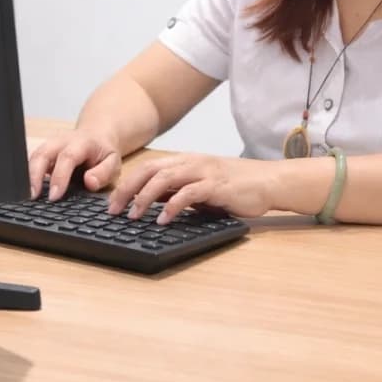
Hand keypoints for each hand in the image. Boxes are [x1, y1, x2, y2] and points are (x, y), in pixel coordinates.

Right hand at [27, 129, 121, 200]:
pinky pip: (32, 161)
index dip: (59, 177)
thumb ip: (104, 172)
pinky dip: (28, 175)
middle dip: (35, 175)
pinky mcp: (44, 151)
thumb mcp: (113, 162)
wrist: (96, 136)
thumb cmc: (104, 153)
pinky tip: (29, 190)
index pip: (67, 157)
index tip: (55, 196)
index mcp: (81, 143)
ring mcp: (50, 145)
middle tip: (33, 196)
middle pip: (43, 153)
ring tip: (28, 196)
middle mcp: (62, 141)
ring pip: (34, 156)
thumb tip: (89, 182)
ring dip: (28, 176)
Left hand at [107, 153, 275, 224]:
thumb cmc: (236, 188)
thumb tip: (153, 205)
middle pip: (150, 170)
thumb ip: (180, 192)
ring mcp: (204, 172)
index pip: (148, 168)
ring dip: (145, 197)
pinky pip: (189, 193)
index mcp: (186, 162)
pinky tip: (163, 220)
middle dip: (128, 189)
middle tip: (114, 210)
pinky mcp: (217, 186)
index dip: (127, 183)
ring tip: (133, 215)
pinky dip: (173, 206)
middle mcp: (192, 163)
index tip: (112, 203)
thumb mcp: (202, 188)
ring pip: (165, 178)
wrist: (269, 182)